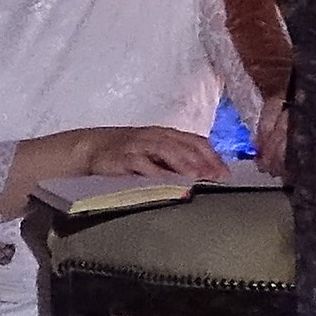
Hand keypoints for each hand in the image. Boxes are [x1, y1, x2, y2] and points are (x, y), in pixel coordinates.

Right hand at [52, 123, 235, 185]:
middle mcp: (154, 136)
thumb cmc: (125, 153)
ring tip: (196, 176)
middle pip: (184, 145)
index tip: (226, 174)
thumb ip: (174, 159)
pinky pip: (140, 162)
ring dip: (182, 163)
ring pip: (165, 150)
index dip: (212, 156)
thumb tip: (204, 174)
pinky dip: (153, 170)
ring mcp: (137, 145)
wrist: (89, 147)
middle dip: (202, 161)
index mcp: (165, 134)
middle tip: (216, 177)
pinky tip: (165, 181)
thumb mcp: (153, 153)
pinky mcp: (122, 157)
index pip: (195, 141)